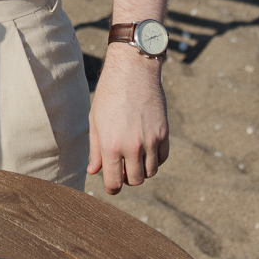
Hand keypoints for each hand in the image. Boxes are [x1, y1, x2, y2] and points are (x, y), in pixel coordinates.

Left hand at [87, 47, 169, 193]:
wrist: (133, 70)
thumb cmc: (109, 94)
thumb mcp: (96, 121)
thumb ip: (95, 149)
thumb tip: (93, 171)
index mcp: (111, 145)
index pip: (114, 183)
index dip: (112, 187)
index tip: (112, 184)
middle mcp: (132, 147)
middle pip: (135, 180)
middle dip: (127, 178)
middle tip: (123, 167)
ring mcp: (151, 140)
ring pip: (150, 172)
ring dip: (142, 169)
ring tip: (134, 156)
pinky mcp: (164, 133)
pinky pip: (162, 158)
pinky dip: (155, 159)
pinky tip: (147, 149)